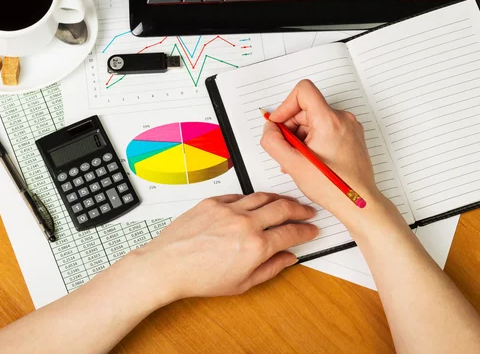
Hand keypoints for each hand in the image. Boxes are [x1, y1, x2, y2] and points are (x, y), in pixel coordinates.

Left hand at [133, 193, 317, 299]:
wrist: (167, 265)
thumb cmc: (200, 278)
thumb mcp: (242, 284)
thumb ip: (270, 269)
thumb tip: (288, 259)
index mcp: (256, 246)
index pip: (292, 233)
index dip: (306, 231)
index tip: (311, 230)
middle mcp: (246, 223)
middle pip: (283, 208)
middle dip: (300, 209)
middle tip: (306, 212)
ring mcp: (229, 210)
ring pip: (263, 197)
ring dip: (279, 199)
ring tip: (286, 204)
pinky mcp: (213, 202)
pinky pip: (240, 195)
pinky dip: (252, 199)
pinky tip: (255, 203)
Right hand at [260, 80, 395, 231]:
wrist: (358, 203)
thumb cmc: (333, 187)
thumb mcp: (292, 164)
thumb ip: (272, 142)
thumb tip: (269, 129)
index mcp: (330, 121)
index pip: (303, 91)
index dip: (285, 106)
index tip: (279, 124)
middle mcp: (343, 119)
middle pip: (306, 108)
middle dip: (291, 127)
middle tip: (287, 150)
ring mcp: (349, 128)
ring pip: (314, 120)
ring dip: (300, 136)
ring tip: (299, 159)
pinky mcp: (351, 136)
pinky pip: (325, 129)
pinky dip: (312, 141)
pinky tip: (309, 160)